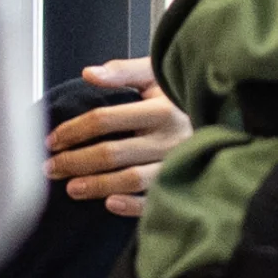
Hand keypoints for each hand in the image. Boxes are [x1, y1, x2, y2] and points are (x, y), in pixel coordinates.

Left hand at [48, 58, 186, 216]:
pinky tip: (109, 204)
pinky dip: (131, 205)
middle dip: (75, 161)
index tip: (53, 140)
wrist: (226, 113)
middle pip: (112, 153)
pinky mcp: (184, 184)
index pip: (105, 119)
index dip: (73, 130)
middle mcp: (170, 138)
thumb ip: (122, 72)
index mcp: (161, 109)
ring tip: (71, 188)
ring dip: (97, 186)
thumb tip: (89, 73)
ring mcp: (177, 164)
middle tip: (51, 167)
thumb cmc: (181, 96)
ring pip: (131, 180)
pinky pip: (155, 201)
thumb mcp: (156, 74)